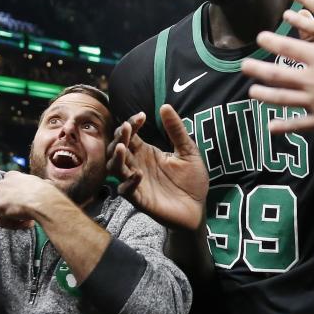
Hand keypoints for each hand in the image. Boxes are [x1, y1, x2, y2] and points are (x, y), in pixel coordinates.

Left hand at [0, 170, 61, 228]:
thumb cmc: (46, 192)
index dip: (18, 197)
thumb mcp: (43, 182)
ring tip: (29, 220)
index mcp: (12, 175)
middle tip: (26, 212)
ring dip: (15, 218)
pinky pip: (2, 221)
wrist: (43, 201)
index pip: (10, 187)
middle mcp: (2, 182)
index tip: (27, 203)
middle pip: (4, 199)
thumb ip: (37, 184)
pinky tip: (27, 223)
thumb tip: (45, 184)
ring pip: (3, 211)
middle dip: (14, 207)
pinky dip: (14, 225)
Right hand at [107, 105, 208, 230]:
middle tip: (127, 129)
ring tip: (123, 147)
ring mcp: (136, 182)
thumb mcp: (188, 151)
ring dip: (116, 158)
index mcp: (146, 152)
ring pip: (115, 168)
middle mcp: (137, 165)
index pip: (131, 134)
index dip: (132, 124)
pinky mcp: (140, 199)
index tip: (142, 116)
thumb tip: (165, 106)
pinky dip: (129, 182)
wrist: (199, 207)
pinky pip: (126, 191)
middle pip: (118, 148)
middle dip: (120, 137)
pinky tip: (138, 174)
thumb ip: (176, 130)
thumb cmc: (192, 180)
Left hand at [241, 0, 313, 138]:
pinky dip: (283, 125)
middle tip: (244, 65)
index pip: (288, 47)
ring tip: (251, 92)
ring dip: (265, 95)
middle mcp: (312, 80)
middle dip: (258, 69)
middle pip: (277, 74)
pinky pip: (298, 124)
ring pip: (283, 99)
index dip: (272, 42)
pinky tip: (271, 126)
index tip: (260, 38)